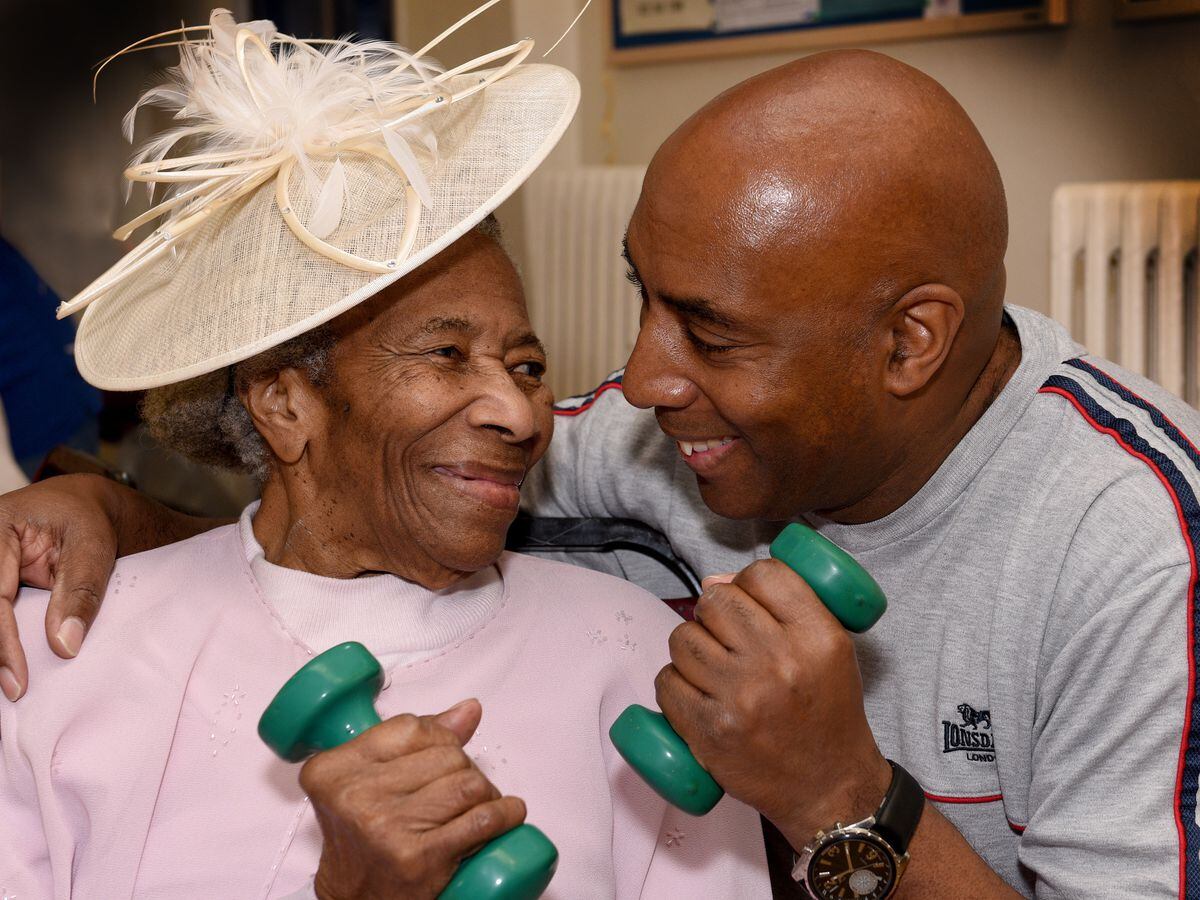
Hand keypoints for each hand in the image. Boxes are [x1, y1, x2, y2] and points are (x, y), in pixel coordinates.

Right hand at [0, 475, 121, 699]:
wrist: (88, 507)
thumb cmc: (89, 518)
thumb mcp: (94, 546)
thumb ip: (81, 591)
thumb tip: (65, 645)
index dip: (3, 643)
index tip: (17, 680)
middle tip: (12, 689)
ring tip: (11, 684)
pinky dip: (4, 639)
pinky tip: (9, 669)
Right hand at [304, 699, 526, 899]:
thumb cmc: (363, 845)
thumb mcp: (369, 784)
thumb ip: (413, 740)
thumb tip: (468, 710)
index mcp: (336, 770)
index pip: (412, 727)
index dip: (439, 739)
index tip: (441, 757)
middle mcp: (356, 796)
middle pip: (446, 755)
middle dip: (464, 771)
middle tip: (457, 795)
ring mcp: (387, 827)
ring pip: (468, 783)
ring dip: (485, 795)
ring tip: (477, 808)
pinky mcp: (419, 858)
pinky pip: (481, 819)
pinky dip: (504, 815)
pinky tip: (505, 816)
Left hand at [654, 559, 890, 846]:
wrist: (827, 786)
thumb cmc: (827, 713)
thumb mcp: (831, 650)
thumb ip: (787, 606)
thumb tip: (715, 580)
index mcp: (816, 637)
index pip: (763, 574)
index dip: (746, 582)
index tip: (746, 600)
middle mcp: (778, 662)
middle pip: (716, 601)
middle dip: (714, 613)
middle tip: (726, 637)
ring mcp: (741, 697)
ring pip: (684, 638)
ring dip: (692, 648)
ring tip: (712, 668)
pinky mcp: (710, 730)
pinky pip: (667, 682)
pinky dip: (676, 685)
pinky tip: (697, 694)